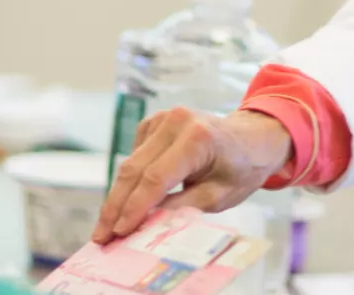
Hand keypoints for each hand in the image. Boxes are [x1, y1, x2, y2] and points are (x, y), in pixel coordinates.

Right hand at [93, 108, 293, 244]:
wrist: (252, 138)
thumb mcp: (219, 196)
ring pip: (130, 163)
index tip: (118, 232)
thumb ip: (182, 209)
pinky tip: (129, 201)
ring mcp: (163, 118)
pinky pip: (135, 155)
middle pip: (135, 169)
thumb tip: (147, 225)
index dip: (134, 207)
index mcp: (198, 138)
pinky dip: (130, 180)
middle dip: (116, 206)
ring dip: (118, 196)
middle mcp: (177, 121)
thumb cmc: (241, 168)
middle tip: (101, 235)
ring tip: (107, 226)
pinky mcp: (154, 122)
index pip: (156, 178)